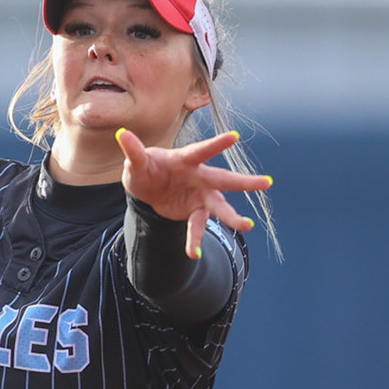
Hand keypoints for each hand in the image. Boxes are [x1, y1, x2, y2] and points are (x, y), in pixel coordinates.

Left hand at [115, 128, 271, 259]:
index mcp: (185, 160)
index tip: (235, 136)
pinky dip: (194, 241)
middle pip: (223, 179)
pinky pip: (197, 227)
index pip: (202, 151)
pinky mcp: (195, 211)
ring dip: (232, 217)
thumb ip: (133, 152)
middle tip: (266, 183)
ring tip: (247, 226)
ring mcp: (200, 195)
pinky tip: (193, 254)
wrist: (147, 191)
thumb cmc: (146, 169)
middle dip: (244, 182)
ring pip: (219, 206)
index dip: (217, 144)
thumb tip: (122, 134)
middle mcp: (199, 177)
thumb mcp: (136, 163)